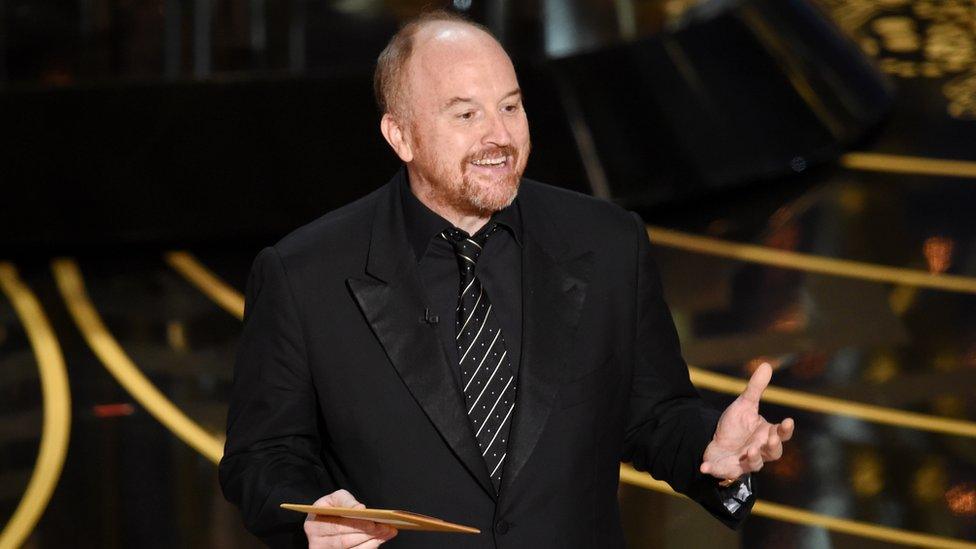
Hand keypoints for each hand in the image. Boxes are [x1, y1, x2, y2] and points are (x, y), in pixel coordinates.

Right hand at [304, 489, 397, 548]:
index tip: (372, 521)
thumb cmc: (332, 508)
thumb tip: (360, 509)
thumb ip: (346, 501)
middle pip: (344, 541)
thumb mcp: (334, 499)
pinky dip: (369, 546)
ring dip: (372, 541)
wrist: (326, 520)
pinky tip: (381, 539)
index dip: (355, 525)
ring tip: (387, 531)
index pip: (336, 527)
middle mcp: (317, 542)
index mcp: (313, 525)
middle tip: (384, 527)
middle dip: (367, 533)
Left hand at [700, 363, 794, 479]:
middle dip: (773, 446)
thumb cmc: (736, 425)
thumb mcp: (744, 404)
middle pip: (774, 453)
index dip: (786, 430)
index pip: (782, 434)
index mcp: (766, 434)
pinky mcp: (729, 469)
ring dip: (753, 459)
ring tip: (749, 451)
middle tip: (770, 439)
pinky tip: (705, 467)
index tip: (788, 420)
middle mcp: (760, 450)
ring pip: (755, 465)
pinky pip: (724, 472)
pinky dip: (715, 470)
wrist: (716, 440)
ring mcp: (746, 462)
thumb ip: (755, 388)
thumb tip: (766, 365)